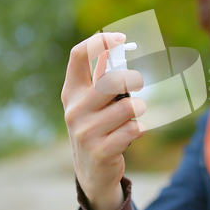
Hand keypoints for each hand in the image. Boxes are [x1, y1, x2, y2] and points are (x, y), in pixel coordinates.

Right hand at [61, 32, 144, 209]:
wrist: (91, 172)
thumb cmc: (96, 127)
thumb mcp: (92, 102)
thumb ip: (102, 77)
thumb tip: (117, 47)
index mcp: (71, 92)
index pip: (78, 55)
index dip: (100, 41)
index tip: (121, 38)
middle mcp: (74, 109)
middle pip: (112, 79)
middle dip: (132, 80)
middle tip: (136, 84)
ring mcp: (85, 131)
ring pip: (129, 106)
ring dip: (138, 110)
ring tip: (131, 117)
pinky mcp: (100, 151)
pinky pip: (134, 129)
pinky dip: (139, 129)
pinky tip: (129, 135)